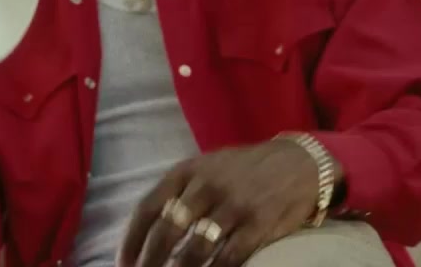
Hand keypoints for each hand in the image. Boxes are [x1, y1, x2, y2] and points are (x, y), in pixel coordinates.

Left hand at [118, 139, 336, 266]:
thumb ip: (179, 191)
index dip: (132, 239)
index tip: (123, 262)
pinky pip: (229, 257)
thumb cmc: (243, 169)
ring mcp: (233, 205)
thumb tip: (149, 228)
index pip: (148, 208)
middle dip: (151, 261)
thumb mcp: (205, 167)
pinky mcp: (258, 224)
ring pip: (196, 249)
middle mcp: (205, 186)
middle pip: (167, 231)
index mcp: (186, 171)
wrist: (297, 163)